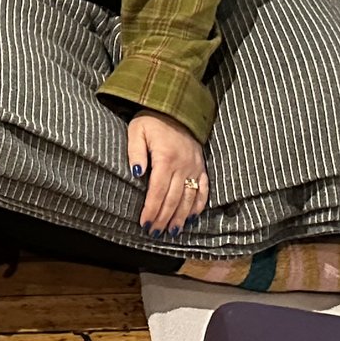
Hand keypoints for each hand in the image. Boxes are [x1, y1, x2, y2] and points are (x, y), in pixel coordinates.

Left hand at [128, 108, 208, 232]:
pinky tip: (192, 218)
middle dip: (163, 219)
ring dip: (180, 217)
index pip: (158, 191)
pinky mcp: (202, 166)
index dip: (151, 210)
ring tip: (171, 232)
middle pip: (173, 199)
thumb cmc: (152, 120)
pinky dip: (198, 205)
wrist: (176, 107)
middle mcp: (183, 165)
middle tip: (155, 233)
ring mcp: (195, 167)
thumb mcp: (137, 130)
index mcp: (165, 158)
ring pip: (189, 199)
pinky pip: (203, 189)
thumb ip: (135, 152)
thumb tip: (136, 172)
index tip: (145, 224)